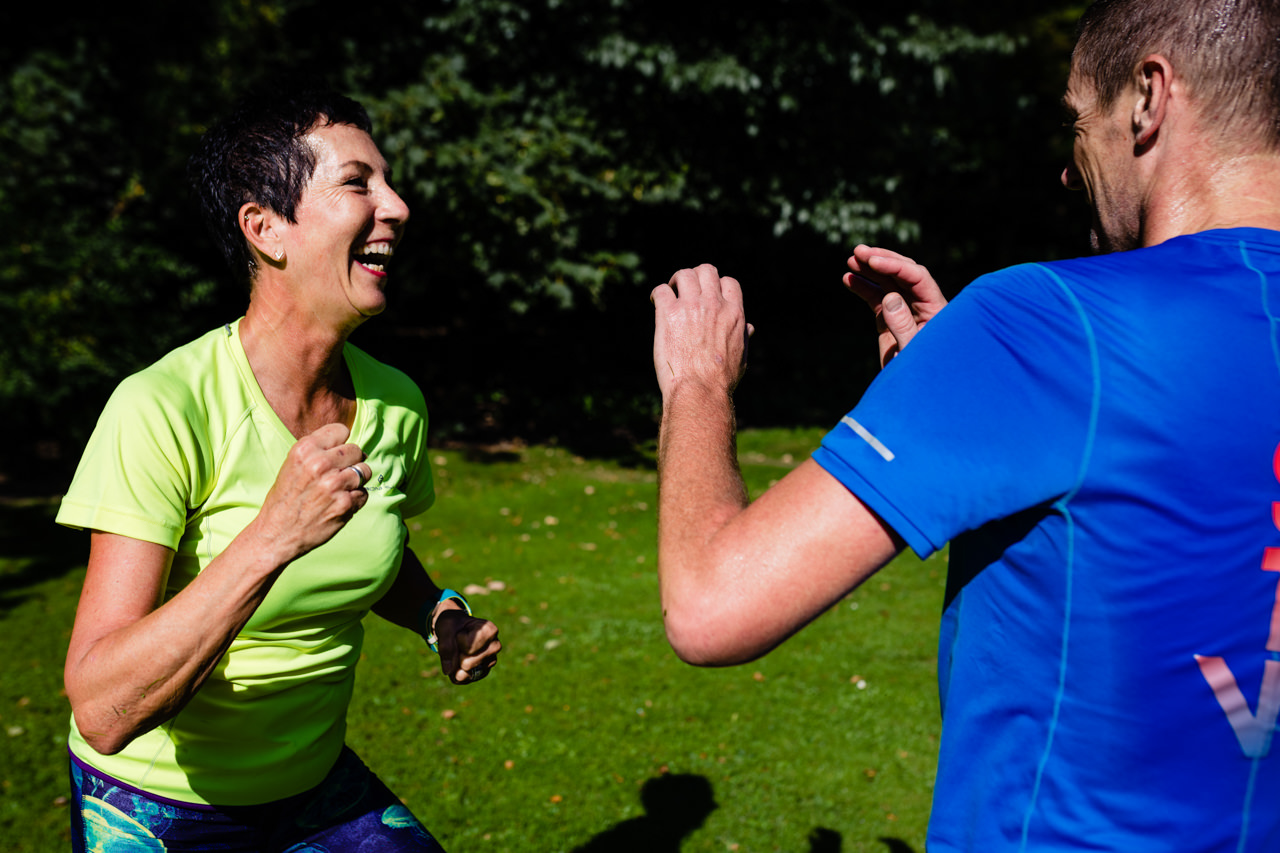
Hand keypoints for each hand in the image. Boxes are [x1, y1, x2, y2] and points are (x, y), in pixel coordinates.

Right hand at [252, 422, 370, 563]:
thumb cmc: (285, 499)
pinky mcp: (346, 503)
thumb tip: (347, 443)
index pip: (341, 430)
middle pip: (356, 450)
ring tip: (340, 489)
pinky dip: (356, 499)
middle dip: (351, 461)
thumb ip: (317, 452)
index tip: (335, 453)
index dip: (340, 442)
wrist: (277, 535)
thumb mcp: (293, 465)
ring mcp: (335, 484)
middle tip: (338, 474)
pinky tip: (339, 504)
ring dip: (356, 480)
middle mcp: (320, 464)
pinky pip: (364, 493)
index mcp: (305, 449)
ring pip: (365, 470)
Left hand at [433, 609, 500, 684]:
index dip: (457, 640)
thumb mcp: (445, 629)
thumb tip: (449, 671)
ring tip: (459, 650)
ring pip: (465, 673)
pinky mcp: (484, 672)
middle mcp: (495, 647)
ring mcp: (491, 661)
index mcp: (490, 631)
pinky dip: (456, 672)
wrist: (454, 628)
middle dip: (456, 655)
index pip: (468, 647)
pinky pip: (464, 680)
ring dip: (455, 664)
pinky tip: (458, 660)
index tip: (461, 632)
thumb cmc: (452, 625)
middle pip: (467, 663)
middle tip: (459, 643)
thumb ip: (446, 647)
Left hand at [651, 264, 753, 399]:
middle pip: (706, 270)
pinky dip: (657, 293)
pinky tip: (655, 302)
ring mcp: (691, 306)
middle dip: (696, 276)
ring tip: (670, 292)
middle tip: (685, 289)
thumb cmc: (721, 379)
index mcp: (734, 313)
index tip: (708, 295)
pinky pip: (661, 290)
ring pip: (684, 274)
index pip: (728, 282)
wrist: (700, 389)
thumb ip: (743, 336)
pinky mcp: (668, 314)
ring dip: (676, 281)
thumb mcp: (741, 356)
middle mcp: (714, 304)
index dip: (717, 285)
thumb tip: (749, 327)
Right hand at [843, 245, 947, 366]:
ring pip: (887, 282)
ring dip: (870, 270)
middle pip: (903, 273)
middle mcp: (922, 305)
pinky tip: (847, 279)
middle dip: (881, 260)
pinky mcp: (890, 319)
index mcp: (935, 308)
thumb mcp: (911, 351)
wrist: (911, 392)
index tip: (872, 261)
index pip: (917, 277)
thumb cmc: (920, 373)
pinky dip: (862, 287)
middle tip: (859, 251)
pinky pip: (875, 298)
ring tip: (851, 260)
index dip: (895, 266)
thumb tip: (890, 298)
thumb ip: (902, 325)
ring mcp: (905, 310)